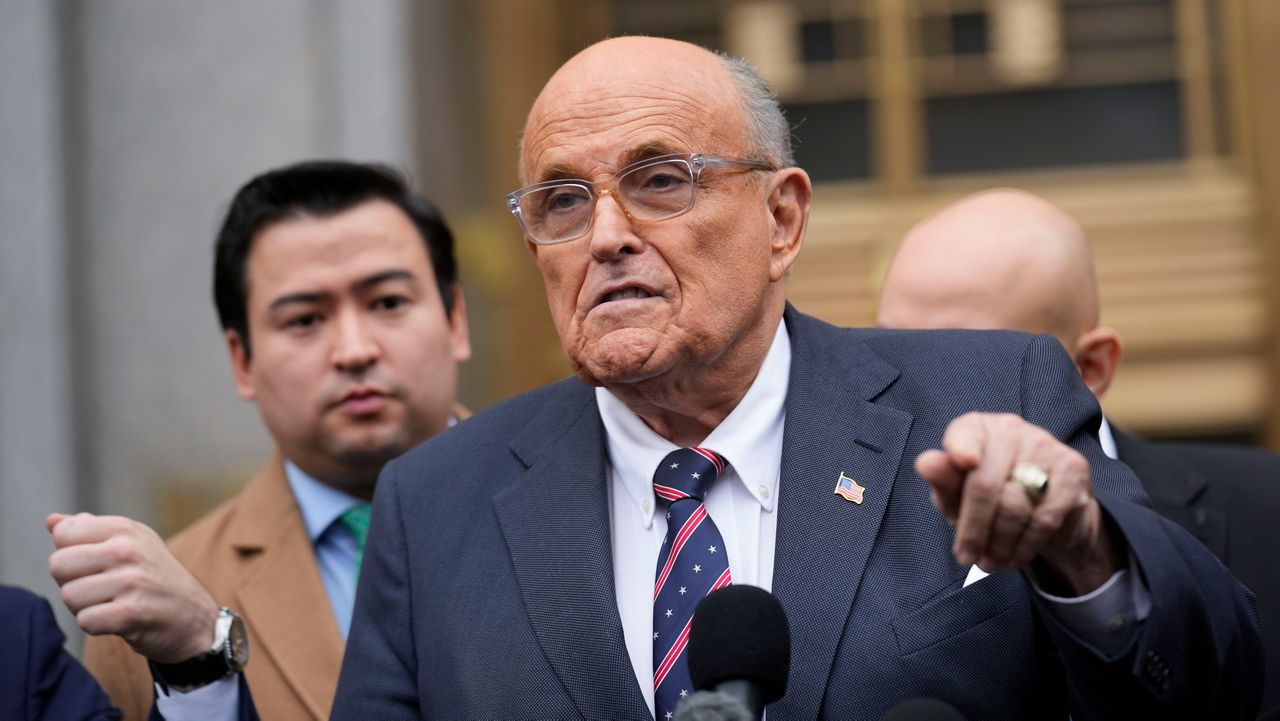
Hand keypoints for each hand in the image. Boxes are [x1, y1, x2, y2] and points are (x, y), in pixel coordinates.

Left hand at [46, 512, 219, 662]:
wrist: (194, 618)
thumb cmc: (155, 579)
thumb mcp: (131, 544)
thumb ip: (90, 530)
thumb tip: (51, 521)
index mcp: (125, 528)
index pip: (63, 534)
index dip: (71, 554)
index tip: (95, 565)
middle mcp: (128, 550)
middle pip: (58, 565)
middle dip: (71, 582)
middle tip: (100, 589)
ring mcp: (131, 581)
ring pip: (69, 596)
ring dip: (84, 607)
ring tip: (111, 604)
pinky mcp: (132, 613)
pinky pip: (85, 621)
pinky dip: (96, 626)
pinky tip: (118, 621)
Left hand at [915, 413, 1123, 594]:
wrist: (1048, 508)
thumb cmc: (988, 497)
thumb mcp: (956, 493)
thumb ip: (942, 480)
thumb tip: (926, 463)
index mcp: (977, 427)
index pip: (964, 434)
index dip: (962, 448)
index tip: (965, 463)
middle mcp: (1012, 428)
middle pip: (985, 482)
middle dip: (973, 528)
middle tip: (966, 558)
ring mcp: (1046, 446)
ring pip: (1015, 505)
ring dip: (998, 544)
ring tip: (988, 563)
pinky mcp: (1073, 470)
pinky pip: (1043, 518)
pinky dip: (1024, 546)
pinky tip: (1014, 558)